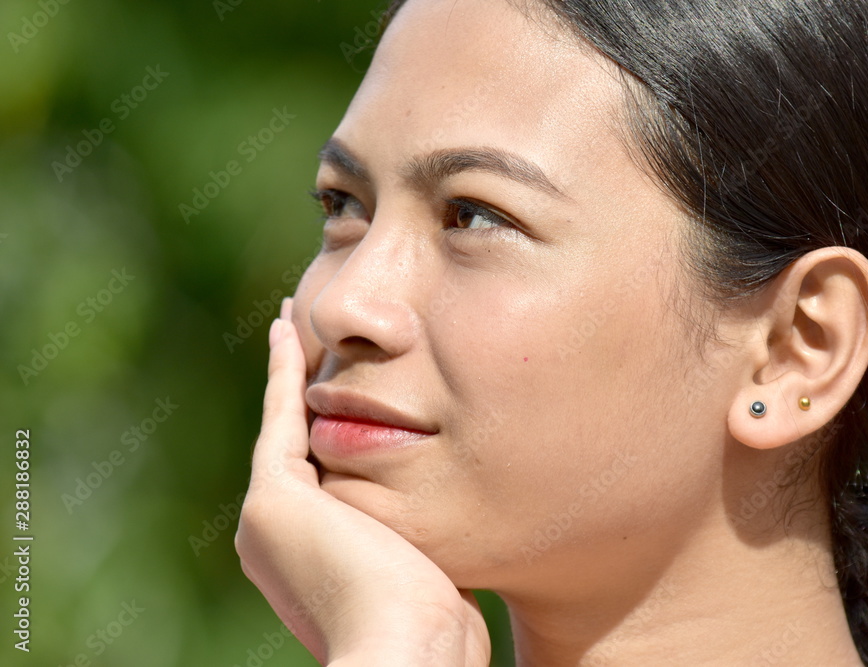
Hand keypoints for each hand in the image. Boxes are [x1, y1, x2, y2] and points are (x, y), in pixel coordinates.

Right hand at [235, 298, 490, 665]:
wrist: (410, 652)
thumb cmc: (436, 629)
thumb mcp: (423, 572)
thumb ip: (413, 537)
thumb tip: (441, 521)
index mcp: (309, 561)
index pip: (317, 479)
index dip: (321, 432)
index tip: (332, 401)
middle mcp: (275, 541)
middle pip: (294, 445)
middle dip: (299, 393)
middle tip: (300, 342)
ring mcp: (269, 519)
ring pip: (283, 425)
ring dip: (289, 370)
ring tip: (291, 323)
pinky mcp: (274, 498)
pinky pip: (282, 416)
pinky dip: (284, 370)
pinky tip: (288, 329)